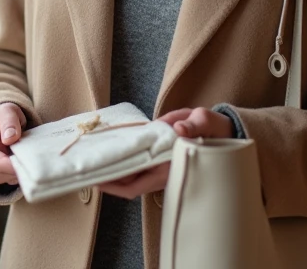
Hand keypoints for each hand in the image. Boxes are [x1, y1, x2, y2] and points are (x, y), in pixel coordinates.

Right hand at [0, 102, 25, 185]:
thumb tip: (10, 138)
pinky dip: (20, 174)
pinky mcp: (1, 174)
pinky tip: (27, 163)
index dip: (8, 165)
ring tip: (29, 158)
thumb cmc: (5, 115)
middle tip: (32, 161)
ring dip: (17, 172)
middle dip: (14, 169)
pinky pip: (10, 180)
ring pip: (4, 179)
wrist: (7, 121)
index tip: (24, 164)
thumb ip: (8, 122)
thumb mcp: (7, 111)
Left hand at [96, 107, 233, 198]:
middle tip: (83, 170)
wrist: (222, 130)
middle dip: (106, 180)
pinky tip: (109, 151)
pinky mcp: (157, 158)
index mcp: (169, 168)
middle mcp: (161, 172)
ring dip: (112, 170)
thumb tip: (178, 129)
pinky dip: (122, 160)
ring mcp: (158, 167)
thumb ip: (193, 125)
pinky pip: (136, 165)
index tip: (96, 179)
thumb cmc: (213, 129)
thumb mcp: (205, 121)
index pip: (136, 185)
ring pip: (130, 176)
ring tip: (90, 161)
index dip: (115, 185)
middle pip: (127, 184)